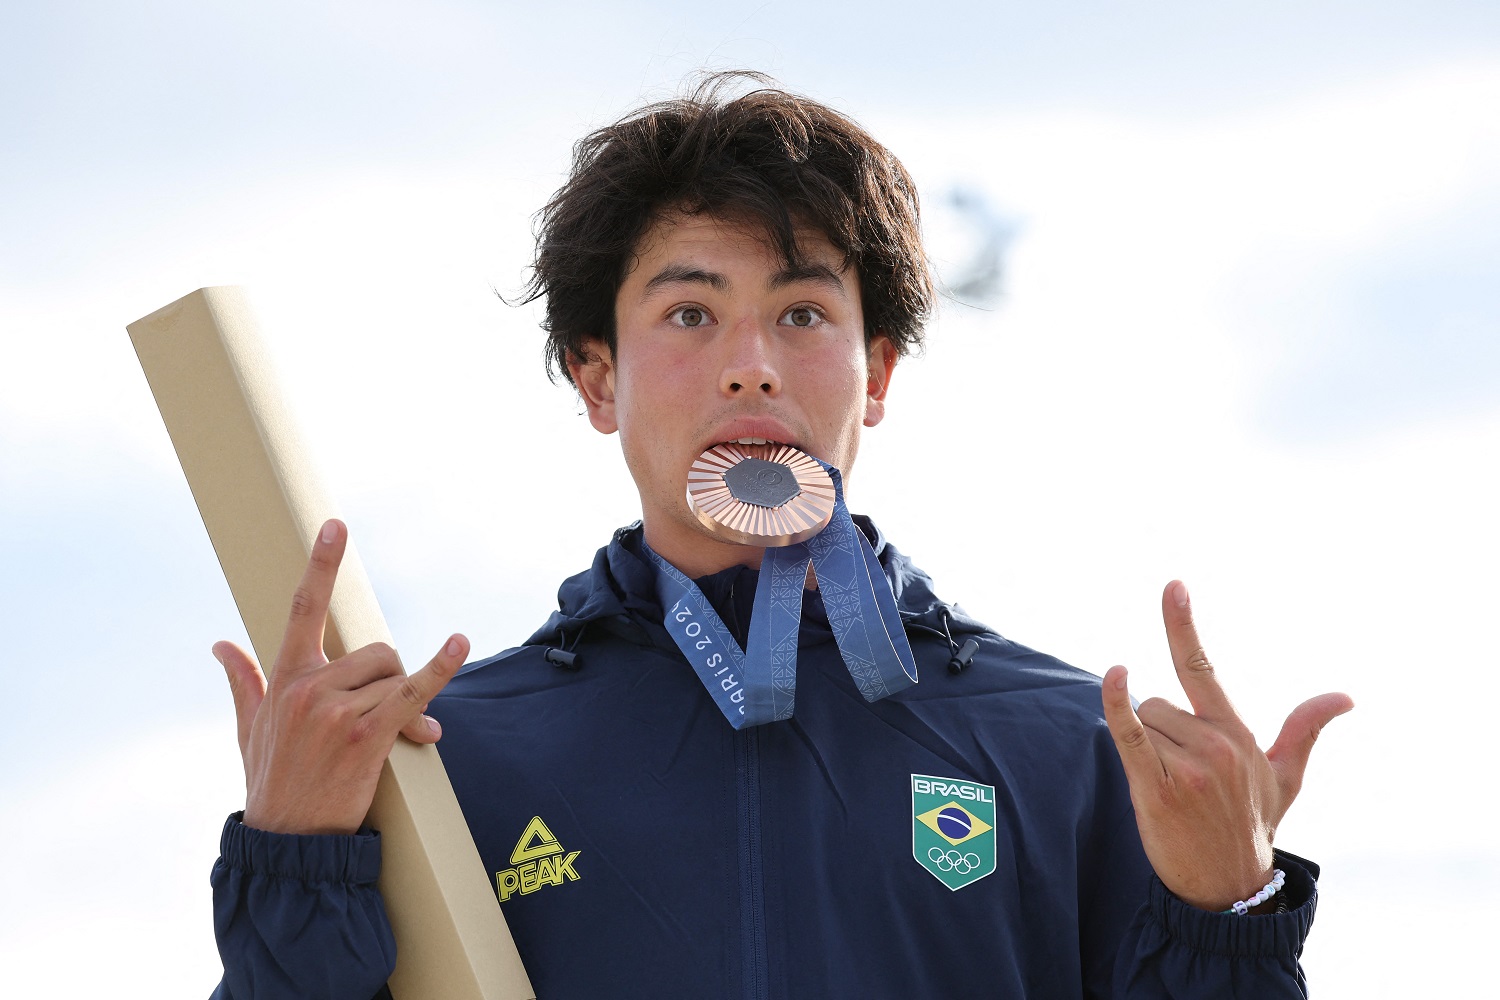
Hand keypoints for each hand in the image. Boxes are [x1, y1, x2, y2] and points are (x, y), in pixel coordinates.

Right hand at [213, 518, 467, 835]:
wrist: (288, 842)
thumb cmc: (272, 782)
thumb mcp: (249, 728)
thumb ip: (242, 681)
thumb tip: (220, 645)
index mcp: (284, 679)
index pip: (303, 609)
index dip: (322, 565)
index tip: (335, 526)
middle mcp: (309, 688)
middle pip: (376, 652)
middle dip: (390, 679)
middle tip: (385, 718)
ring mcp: (338, 711)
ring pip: (394, 676)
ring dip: (405, 704)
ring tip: (398, 738)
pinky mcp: (368, 735)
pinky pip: (413, 690)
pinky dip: (440, 667)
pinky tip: (458, 643)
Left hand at [1100, 580, 1352, 910]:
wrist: (1228, 887)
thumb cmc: (1251, 826)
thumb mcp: (1283, 777)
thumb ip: (1304, 730)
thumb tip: (1346, 697)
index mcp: (1237, 735)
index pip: (1203, 667)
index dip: (1183, 625)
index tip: (1173, 585)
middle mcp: (1215, 745)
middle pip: (1157, 704)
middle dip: (1160, 732)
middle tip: (1181, 778)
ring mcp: (1186, 766)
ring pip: (1141, 724)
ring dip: (1145, 750)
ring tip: (1170, 790)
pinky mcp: (1155, 787)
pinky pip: (1128, 733)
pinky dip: (1117, 705)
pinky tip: (1115, 676)